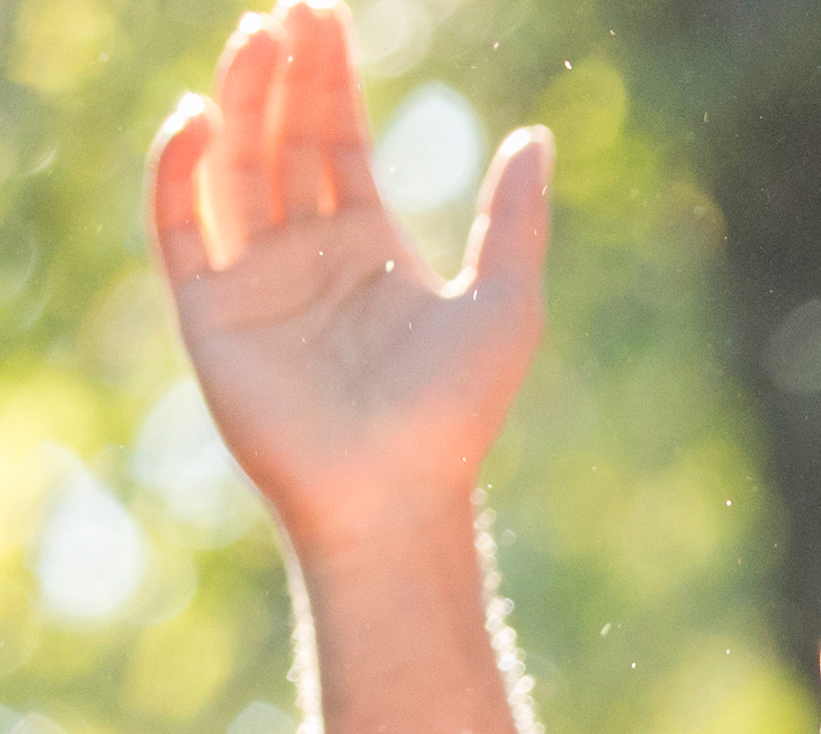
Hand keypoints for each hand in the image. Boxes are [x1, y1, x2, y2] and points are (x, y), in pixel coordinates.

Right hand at [146, 2, 548, 562]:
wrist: (398, 494)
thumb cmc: (457, 411)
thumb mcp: (506, 303)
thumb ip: (515, 219)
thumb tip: (537, 138)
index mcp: (368, 244)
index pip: (338, 139)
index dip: (330, 77)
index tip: (322, 14)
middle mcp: (305, 252)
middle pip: (283, 139)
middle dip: (282, 74)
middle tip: (285, 11)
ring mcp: (254, 278)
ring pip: (233, 167)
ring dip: (237, 102)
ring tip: (252, 41)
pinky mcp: (209, 312)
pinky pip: (181, 226)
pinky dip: (179, 171)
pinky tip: (194, 119)